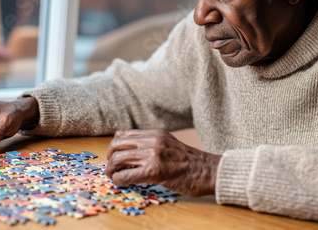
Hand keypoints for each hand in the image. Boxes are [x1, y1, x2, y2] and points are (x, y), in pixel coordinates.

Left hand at [106, 129, 220, 195]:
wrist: (208, 171)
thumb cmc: (190, 162)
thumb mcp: (169, 144)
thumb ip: (152, 144)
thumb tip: (131, 152)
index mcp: (155, 134)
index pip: (122, 134)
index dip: (114, 147)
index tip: (115, 157)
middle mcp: (152, 140)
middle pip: (116, 145)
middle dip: (109, 159)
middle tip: (111, 169)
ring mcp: (153, 155)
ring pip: (117, 160)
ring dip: (111, 171)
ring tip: (114, 177)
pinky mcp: (154, 171)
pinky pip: (126, 175)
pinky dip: (119, 180)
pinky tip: (123, 184)